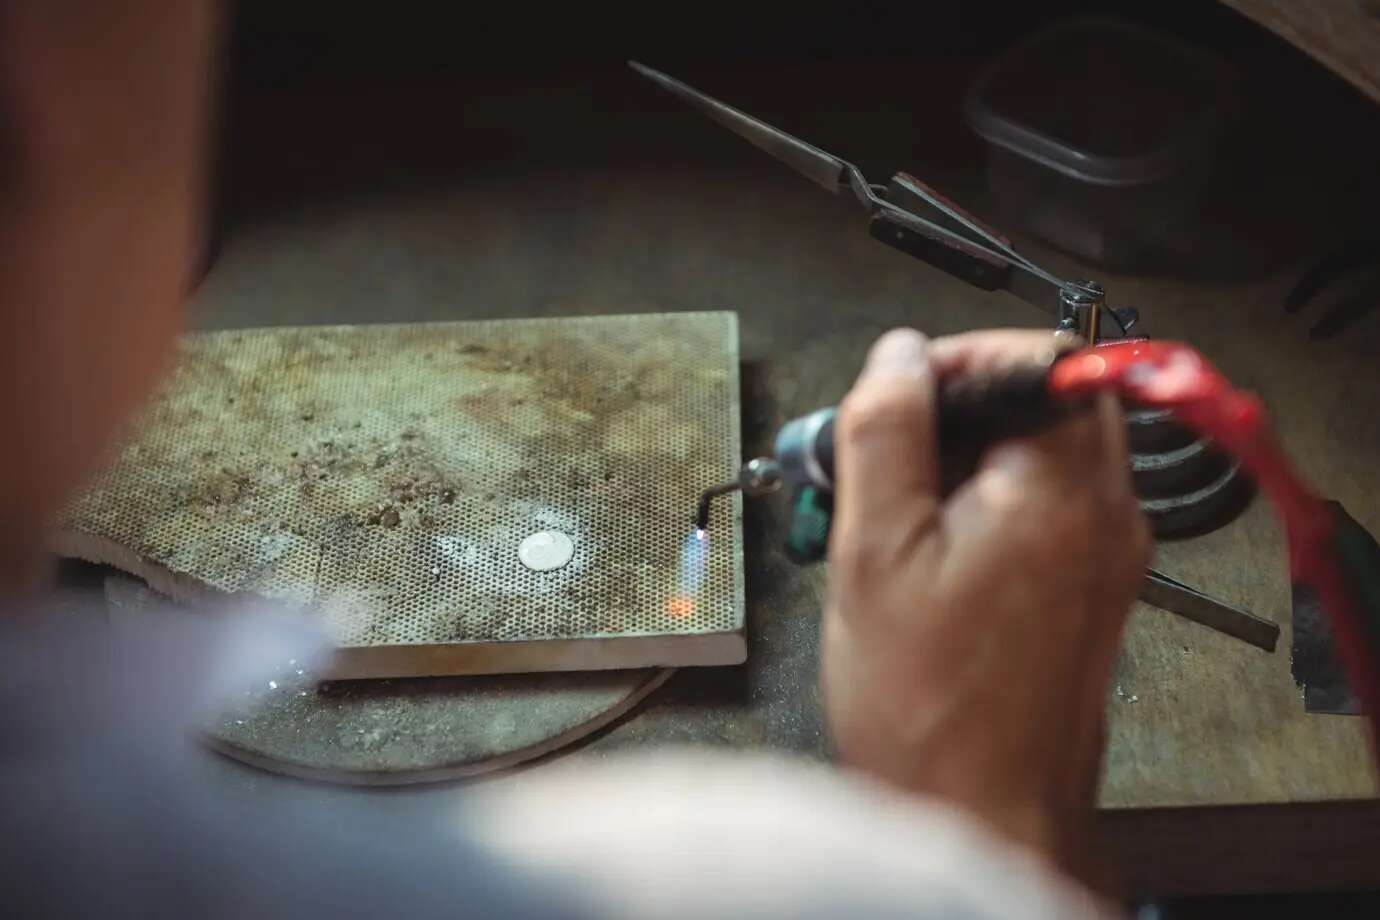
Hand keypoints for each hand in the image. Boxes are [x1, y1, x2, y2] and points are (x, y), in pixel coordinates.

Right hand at [820, 328, 1150, 876]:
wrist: (981, 815)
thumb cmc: (929, 710)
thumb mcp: (874, 551)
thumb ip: (886, 434)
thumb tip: (896, 359)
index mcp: (1061, 494)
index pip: (1040, 357)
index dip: (961, 358)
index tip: (902, 391)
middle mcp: (1105, 519)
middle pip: (1045, 402)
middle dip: (959, 409)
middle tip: (890, 450)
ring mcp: (1106, 558)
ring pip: (1043, 454)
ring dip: (968, 457)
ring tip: (896, 508)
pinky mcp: (1090, 592)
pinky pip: (1045, 510)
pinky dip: (987, 505)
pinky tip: (925, 550)